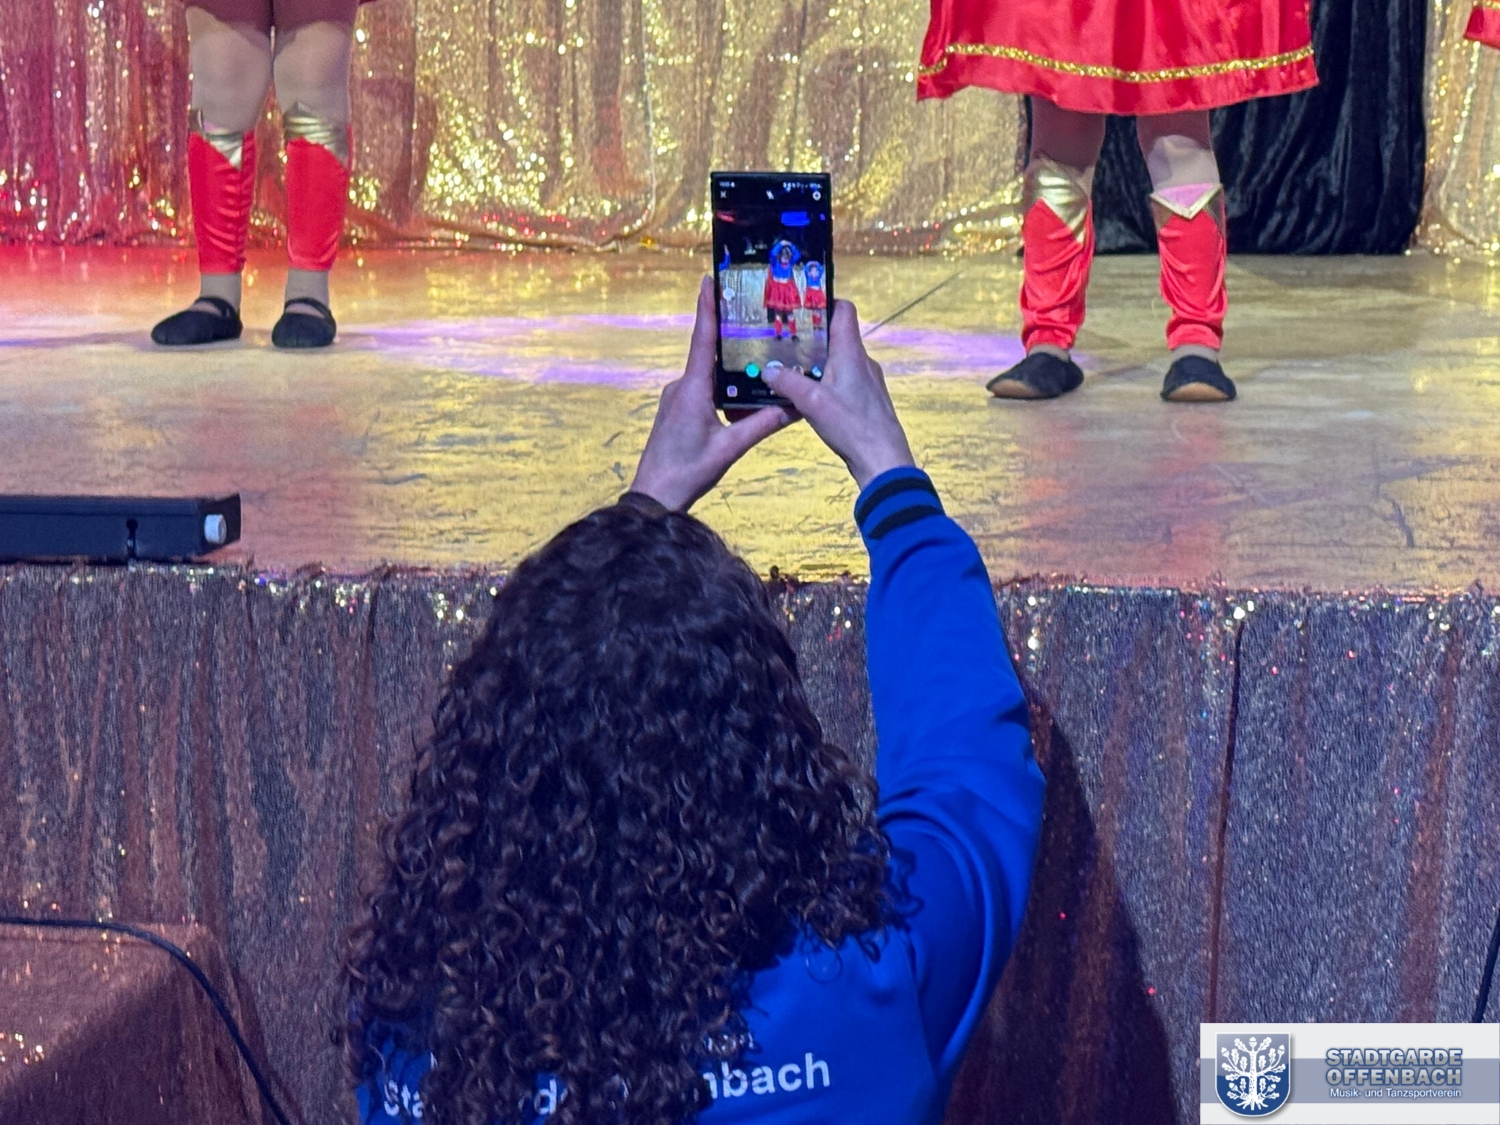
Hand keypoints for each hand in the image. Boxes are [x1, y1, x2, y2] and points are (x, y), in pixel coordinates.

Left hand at [630, 276, 795, 510]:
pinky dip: (722, 386)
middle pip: (708, 352)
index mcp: (692, 389)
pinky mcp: (678, 410)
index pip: (702, 339)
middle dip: (729, 333)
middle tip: (752, 312)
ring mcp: (678, 398)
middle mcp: (682, 387)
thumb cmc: (686, 472)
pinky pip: (703, 389)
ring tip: (756, 354)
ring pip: (708, 373)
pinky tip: (741, 393)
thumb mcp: (730, 449)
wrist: (654, 496)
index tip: (710, 279)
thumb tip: (793, 407)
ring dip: (729, 366)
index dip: (707, 307)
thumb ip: (761, 425)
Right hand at [761, 300, 913, 487]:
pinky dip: (826, 381)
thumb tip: (768, 370)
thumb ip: (788, 383)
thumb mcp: (811, 402)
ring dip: (817, 362)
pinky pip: (843, 380)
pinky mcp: (866, 400)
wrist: (883, 459)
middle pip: (837, 335)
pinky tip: (810, 397)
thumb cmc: (853, 426)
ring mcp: (867, 381)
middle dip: (811, 336)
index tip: (800, 308)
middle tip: (784, 341)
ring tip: (791, 369)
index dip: (824, 303)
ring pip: (839, 360)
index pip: (844, 310)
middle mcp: (862, 361)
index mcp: (851, 352)